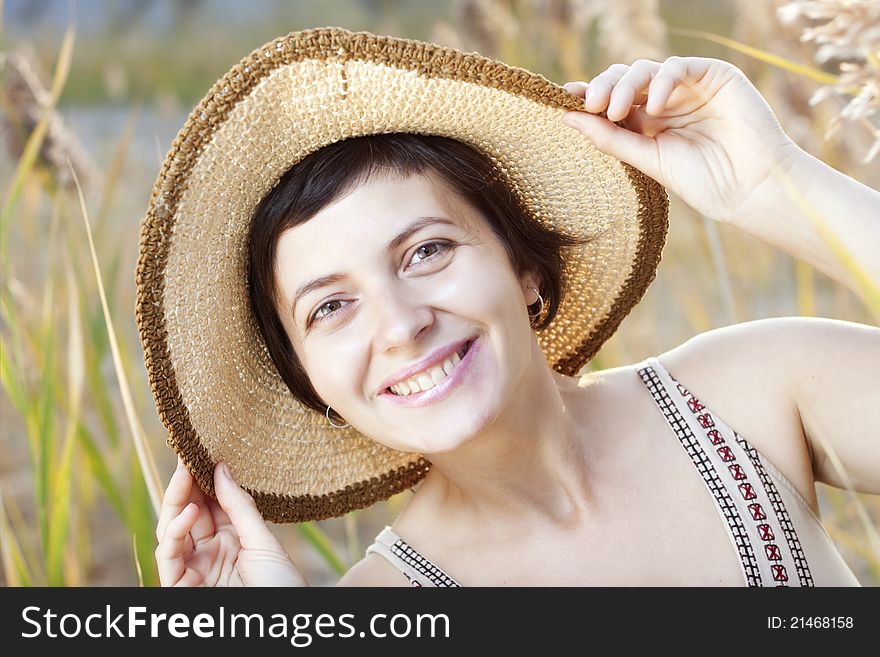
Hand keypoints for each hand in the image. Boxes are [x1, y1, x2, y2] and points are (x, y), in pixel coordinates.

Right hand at [155, 458, 308, 586]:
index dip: (203, 479)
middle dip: (186, 485)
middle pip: (187, 514)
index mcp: (231, 540)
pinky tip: (190, 513)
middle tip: (187, 456)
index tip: (201, 451)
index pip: (210, 505)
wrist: (284, 623)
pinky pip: (169, 557)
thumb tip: (221, 468)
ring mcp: (194, 570)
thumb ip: (240, 506)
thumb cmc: (282, 586)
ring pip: (172, 531)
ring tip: (187, 474)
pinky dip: (175, 533)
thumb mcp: (263, 541)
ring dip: (176, 503)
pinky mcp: (180, 587)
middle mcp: (209, 553)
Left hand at [561, 56, 801, 225]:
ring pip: (644, 69)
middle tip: (592, 106)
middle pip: (622, 80)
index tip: (564, 100)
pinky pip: (677, 67)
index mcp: (646, 124)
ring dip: (624, 85)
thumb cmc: (703, 182)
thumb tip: (566, 118)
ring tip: (615, 110)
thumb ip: (609, 137)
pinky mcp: (713, 76)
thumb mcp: (647, 160)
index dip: (588, 96)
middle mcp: (664, 103)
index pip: (611, 101)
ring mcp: (688, 88)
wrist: (751, 188)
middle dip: (602, 88)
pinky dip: (660, 81)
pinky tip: (653, 107)